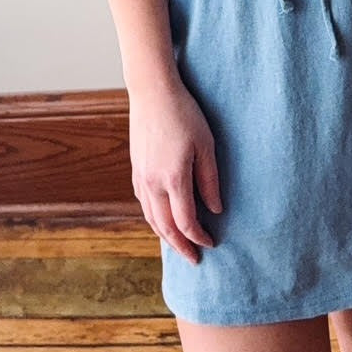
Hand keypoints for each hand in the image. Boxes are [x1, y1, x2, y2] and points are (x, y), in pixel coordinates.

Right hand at [128, 81, 222, 265]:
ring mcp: (141, 177)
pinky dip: (154, 219)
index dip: (199, 237)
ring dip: (165, 236)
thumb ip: (210, 180)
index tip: (211, 243)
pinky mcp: (136, 170)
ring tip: (179, 246)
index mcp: (173, 179)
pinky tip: (162, 220)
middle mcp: (153, 183)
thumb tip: (215, 209)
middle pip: (165, 227)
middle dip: (181, 247)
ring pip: (151, 219)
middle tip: (194, 260)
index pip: (186, 222)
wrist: (152, 92)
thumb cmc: (184, 114)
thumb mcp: (206, 145)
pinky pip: (144, 204)